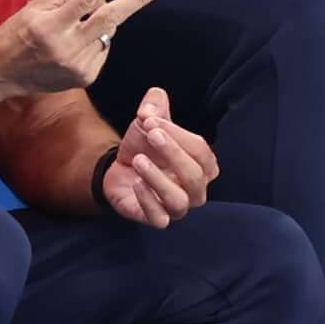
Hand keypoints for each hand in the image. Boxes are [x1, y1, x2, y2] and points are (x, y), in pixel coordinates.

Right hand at [0, 0, 172, 97]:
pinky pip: (103, 49)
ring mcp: (77, 66)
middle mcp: (65, 47)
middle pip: (110, 19)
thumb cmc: (19, 31)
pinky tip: (76, 43)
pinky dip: (97, 39)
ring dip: (103, 21)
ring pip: (107, 32)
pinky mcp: (85, 78)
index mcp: (49, 25)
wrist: (2, 72)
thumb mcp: (37, 5)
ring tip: (77, 25)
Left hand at [99, 86, 220, 224]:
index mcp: (204, 165)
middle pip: (194, 177)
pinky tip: (135, 183)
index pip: (201, 151)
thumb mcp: (150, 119)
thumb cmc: (146, 145)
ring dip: (158, 179)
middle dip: (173, 153)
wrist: (121, 168)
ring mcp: (177, 207)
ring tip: (139, 161)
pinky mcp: (156, 219)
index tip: (150, 120)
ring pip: (178, 201)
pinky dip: (147, 201)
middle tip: (151, 134)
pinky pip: (159, 219)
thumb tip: (149, 108)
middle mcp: (196, 190)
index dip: (178, 135)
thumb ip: (154, 104)